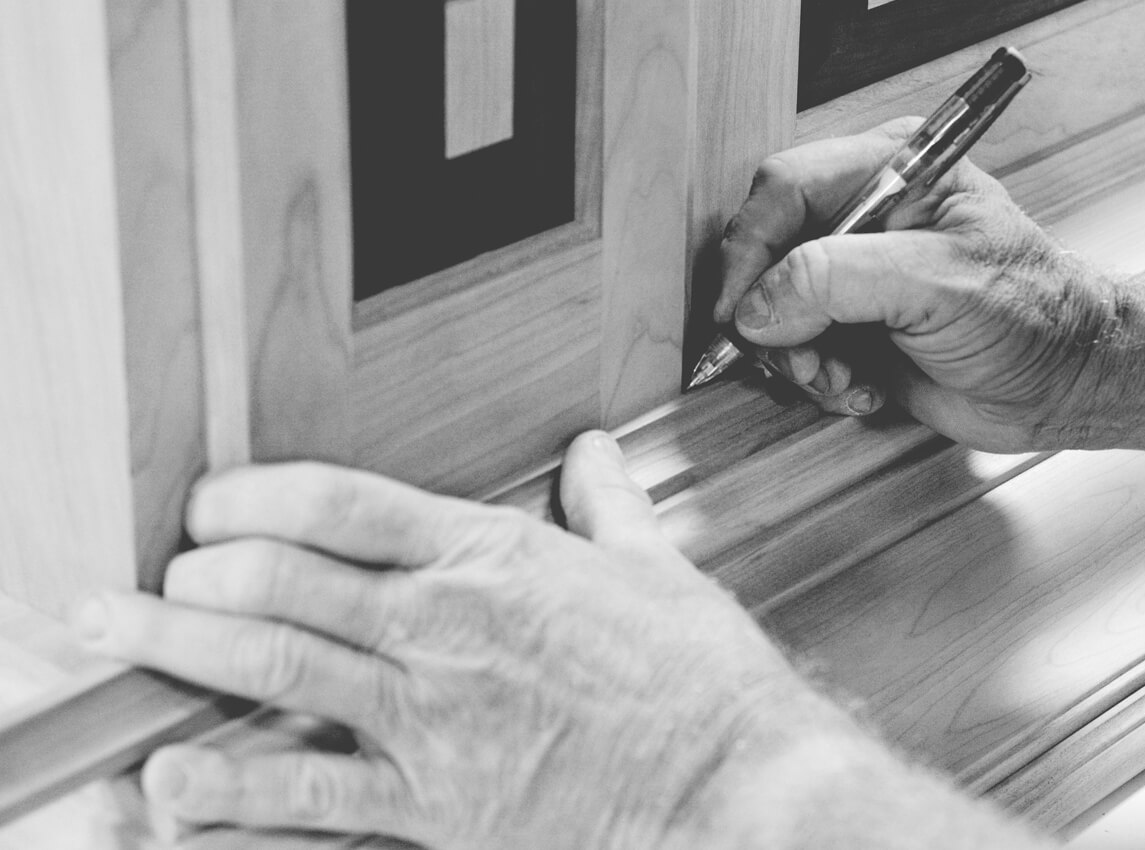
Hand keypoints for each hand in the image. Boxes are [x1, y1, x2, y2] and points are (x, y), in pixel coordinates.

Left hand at [72, 433, 849, 847]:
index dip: (256, 493)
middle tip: (141, 575)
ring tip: (115, 636)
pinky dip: (229, 791)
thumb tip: (594, 453)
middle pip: (284, 580)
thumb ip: (608, 506)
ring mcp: (433, 718)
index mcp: (494, 558)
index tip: (211, 503)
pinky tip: (167, 781)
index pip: (344, 502)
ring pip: (278, 669)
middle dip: (194, 573)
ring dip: (181, 651)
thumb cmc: (700, 679)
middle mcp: (447, 627)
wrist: (737, 783)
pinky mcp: (436, 806)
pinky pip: (310, 796)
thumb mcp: (658, 569)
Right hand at [716, 118, 1113, 451]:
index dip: (750, 250)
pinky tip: (860, 390)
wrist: (1065, 384)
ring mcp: (853, 276)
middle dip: (774, 317)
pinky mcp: (851, 326)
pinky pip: (794, 351)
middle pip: (765, 253)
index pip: (783, 189)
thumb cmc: (1034, 316)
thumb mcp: (938, 282)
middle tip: (806, 357)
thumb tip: (757, 304)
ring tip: (843, 378)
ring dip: (796, 358)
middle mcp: (863, 217)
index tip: (740, 310)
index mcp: (890, 172)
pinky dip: (816, 381)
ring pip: (770, 311)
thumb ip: (838, 278)